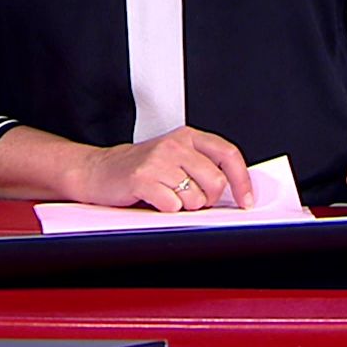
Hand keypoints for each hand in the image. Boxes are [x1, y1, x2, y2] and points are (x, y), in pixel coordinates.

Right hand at [77, 126, 255, 211]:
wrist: (99, 170)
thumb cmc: (140, 167)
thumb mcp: (175, 157)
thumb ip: (203, 166)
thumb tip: (236, 190)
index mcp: (188, 137)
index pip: (228, 154)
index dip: (242, 180)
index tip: (246, 200)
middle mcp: (176, 144)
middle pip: (216, 181)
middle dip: (209, 200)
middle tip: (193, 200)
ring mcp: (159, 160)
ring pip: (196, 197)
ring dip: (186, 206)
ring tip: (168, 196)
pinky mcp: (143, 178)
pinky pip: (173, 206)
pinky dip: (167, 210)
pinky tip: (155, 200)